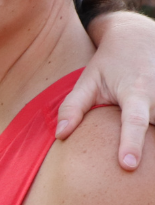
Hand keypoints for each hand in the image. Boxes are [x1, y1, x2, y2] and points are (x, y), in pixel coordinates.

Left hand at [57, 11, 154, 170]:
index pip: (133, 121)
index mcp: (134, 92)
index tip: (128, 166)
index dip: (131, 144)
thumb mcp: (87, 81)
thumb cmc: (109, 64)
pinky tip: (149, 133)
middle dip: (148, 149)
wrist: (139, 38)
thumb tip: (60, 135)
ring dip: (153, 140)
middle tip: (130, 165)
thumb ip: (73, 107)